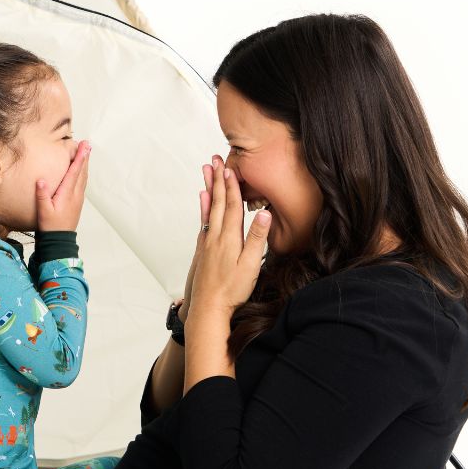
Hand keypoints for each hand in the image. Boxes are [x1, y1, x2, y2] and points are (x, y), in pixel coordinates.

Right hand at [36, 141, 90, 230]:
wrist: (60, 240)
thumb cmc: (51, 226)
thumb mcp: (43, 211)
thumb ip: (42, 195)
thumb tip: (41, 180)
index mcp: (67, 194)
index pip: (74, 172)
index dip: (79, 158)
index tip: (83, 147)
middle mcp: (75, 194)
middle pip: (82, 172)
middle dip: (85, 157)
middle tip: (88, 144)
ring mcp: (78, 198)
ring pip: (83, 177)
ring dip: (85, 164)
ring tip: (87, 153)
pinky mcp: (77, 202)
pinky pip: (82, 183)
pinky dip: (83, 173)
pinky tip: (82, 171)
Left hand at [186, 164, 269, 319]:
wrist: (207, 308)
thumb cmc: (232, 290)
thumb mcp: (251, 265)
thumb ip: (257, 238)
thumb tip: (265, 213)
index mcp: (229, 238)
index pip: (231, 205)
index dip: (231, 185)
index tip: (230, 166)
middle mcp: (215, 236)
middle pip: (217, 202)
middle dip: (217, 180)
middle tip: (214, 160)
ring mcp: (207, 242)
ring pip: (208, 209)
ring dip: (209, 189)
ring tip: (206, 172)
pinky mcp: (203, 250)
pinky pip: (204, 222)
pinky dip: (203, 208)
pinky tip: (203, 200)